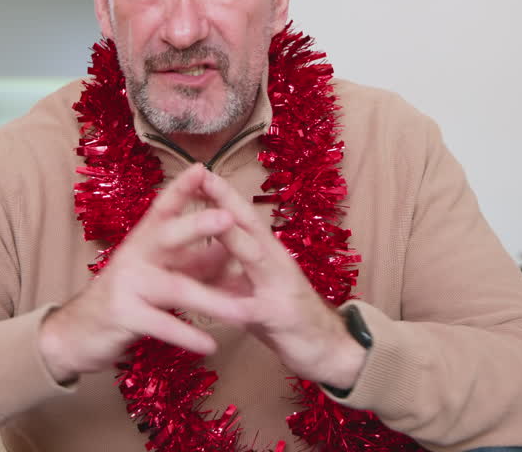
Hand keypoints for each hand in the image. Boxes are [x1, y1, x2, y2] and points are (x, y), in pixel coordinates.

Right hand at [38, 165, 246, 383]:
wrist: (78, 330)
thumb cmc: (129, 294)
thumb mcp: (160, 272)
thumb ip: (193, 261)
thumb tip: (232, 247)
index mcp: (143, 240)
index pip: (163, 209)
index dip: (181, 188)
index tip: (201, 169)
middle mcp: (134, 255)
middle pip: (167, 236)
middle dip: (197, 225)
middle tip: (227, 217)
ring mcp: (127, 285)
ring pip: (175, 288)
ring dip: (212, 300)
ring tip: (245, 311)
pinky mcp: (124, 315)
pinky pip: (162, 325)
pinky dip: (187, 335)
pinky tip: (211, 344)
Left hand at [199, 171, 367, 390]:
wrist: (328, 350)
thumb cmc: (284, 316)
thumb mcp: (251, 289)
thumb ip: (227, 271)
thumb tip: (193, 254)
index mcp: (268, 252)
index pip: (243, 217)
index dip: (222, 193)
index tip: (199, 171)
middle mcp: (277, 262)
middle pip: (250, 225)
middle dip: (226, 201)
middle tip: (204, 177)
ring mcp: (281, 287)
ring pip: (255, 256)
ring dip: (233, 237)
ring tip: (211, 220)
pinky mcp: (280, 317)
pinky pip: (253, 310)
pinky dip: (235, 306)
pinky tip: (218, 303)